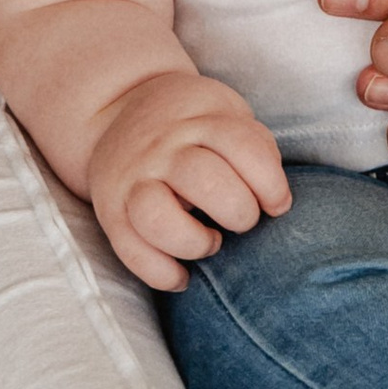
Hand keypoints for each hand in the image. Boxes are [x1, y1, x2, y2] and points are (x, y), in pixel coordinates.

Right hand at [86, 70, 289, 291]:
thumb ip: (252, 147)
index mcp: (199, 119)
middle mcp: (162, 148)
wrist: (115, 113)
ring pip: (157, 218)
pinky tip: (182, 276)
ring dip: (195, 242)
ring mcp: (133, 179)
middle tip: (242, 219)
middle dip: (238, 211)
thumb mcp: (223, 112)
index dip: (270, 183)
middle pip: (205, 182)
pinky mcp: (111, 211)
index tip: (277, 204)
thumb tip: (274, 200)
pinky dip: (161, 273)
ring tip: (211, 243)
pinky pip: (131, 251)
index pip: (244, 148)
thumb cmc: (190, 124)